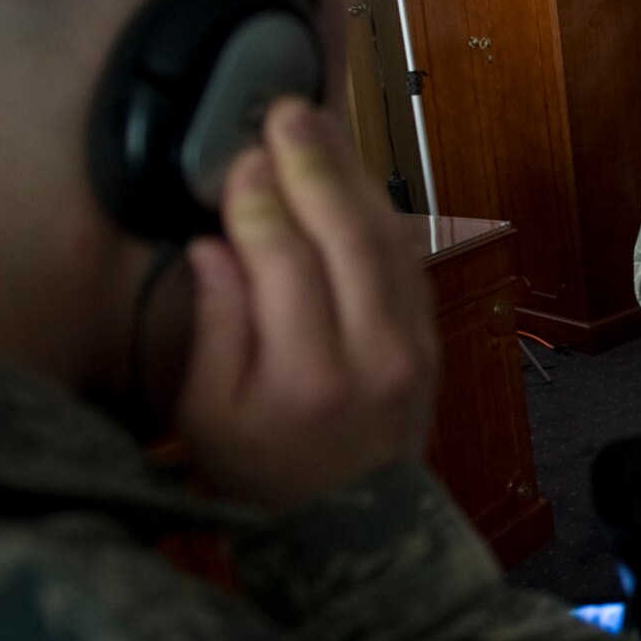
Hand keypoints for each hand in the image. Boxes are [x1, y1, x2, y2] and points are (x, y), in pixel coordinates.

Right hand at [175, 98, 438, 510]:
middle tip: (288, 111)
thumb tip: (215, 246)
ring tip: (318, 125)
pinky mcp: (431, 337)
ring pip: (389, 239)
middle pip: (349, 237)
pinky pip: (407, 258)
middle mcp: (374, 356)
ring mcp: (414, 345)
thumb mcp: (209, 416)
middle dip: (317, 166)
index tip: (241, 161)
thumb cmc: (265, 473)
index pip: (287, 264)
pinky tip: (352, 176)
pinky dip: (379, 210)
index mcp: (308, 379)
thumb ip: (215, 327)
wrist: (355, 529)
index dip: (262, 203)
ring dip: (354, 175)